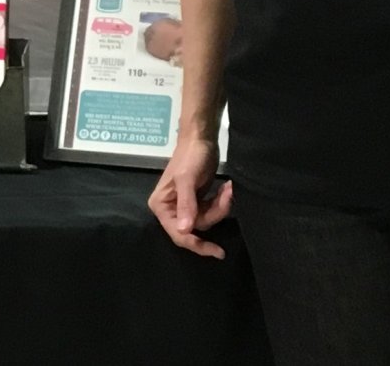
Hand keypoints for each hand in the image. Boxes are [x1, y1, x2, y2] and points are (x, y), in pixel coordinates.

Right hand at [148, 135, 232, 258]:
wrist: (201, 138)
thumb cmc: (191, 155)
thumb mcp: (187, 178)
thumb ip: (186, 204)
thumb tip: (184, 230)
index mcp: (161, 205)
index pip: (178, 234)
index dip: (197, 244)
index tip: (218, 252)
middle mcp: (170, 209)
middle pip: (196, 227)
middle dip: (214, 213)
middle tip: (226, 196)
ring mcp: (184, 206)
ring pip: (206, 220)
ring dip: (220, 206)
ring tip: (227, 189)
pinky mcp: (197, 201)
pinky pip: (210, 211)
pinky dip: (220, 202)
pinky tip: (226, 189)